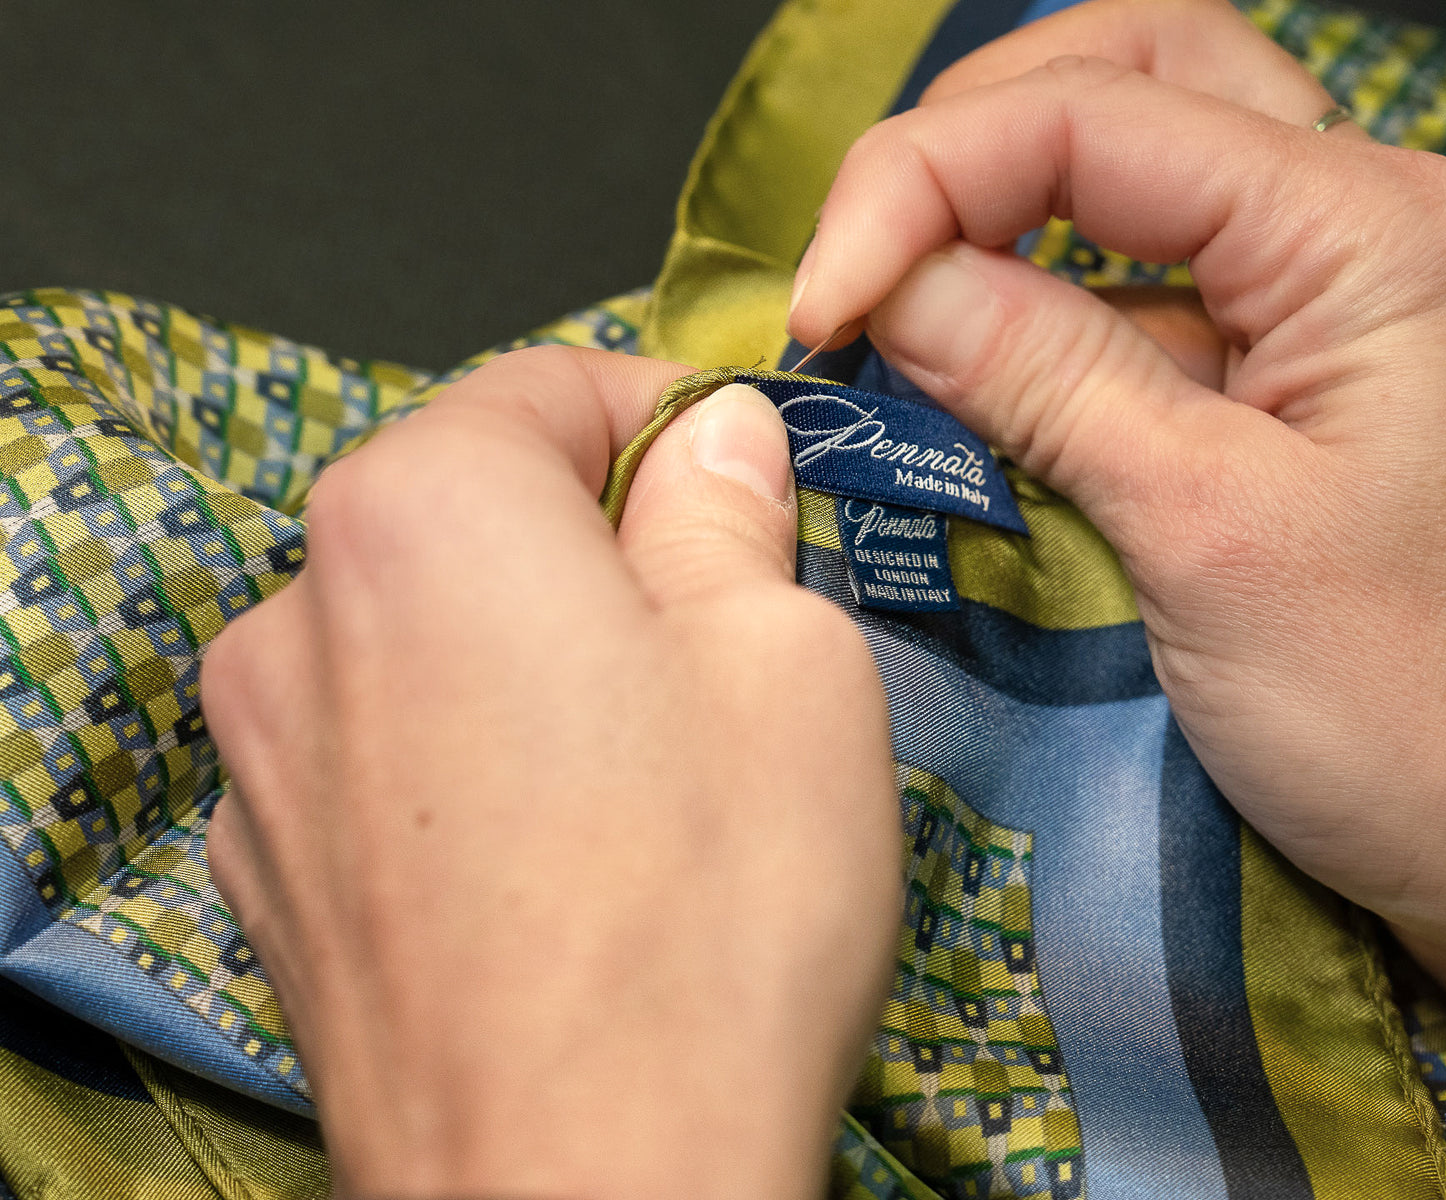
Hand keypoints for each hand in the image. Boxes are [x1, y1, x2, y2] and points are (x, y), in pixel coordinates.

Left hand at [200, 348, 901, 1197]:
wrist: (586, 1195)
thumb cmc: (708, 918)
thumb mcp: (790, 657)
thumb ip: (731, 510)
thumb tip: (712, 440)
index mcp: (422, 511)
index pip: (549, 386)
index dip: (670, 421)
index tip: (745, 484)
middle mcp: (298, 613)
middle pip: (476, 510)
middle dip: (603, 543)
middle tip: (723, 637)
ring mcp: (262, 758)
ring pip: (430, 634)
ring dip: (535, 654)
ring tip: (646, 769)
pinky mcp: (272, 877)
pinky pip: (387, 752)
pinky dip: (472, 758)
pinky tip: (563, 856)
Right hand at [788, 0, 1445, 1062]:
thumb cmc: (1423, 711)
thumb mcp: (1208, 534)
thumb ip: (1046, 381)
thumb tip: (892, 285)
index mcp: (1359, 227)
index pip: (1093, 113)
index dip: (920, 187)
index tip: (822, 312)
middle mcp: (1353, 223)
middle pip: (1132, 75)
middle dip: (969, 141)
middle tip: (865, 257)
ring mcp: (1327, 302)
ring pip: (1142, 165)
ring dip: (1005, 201)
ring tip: (898, 288)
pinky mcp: (1293, 384)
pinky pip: (1149, 289)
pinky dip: (1043, 300)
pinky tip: (974, 362)